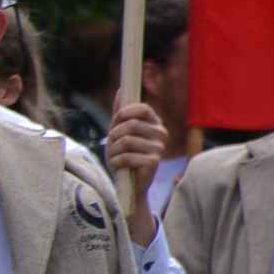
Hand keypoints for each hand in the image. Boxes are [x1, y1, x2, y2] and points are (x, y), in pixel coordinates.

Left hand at [106, 101, 166, 240]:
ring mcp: (159, 148)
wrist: (129, 183)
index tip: (115, 122)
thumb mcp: (119, 132)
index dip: (124, 113)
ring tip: (116, 157)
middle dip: (114, 136)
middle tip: (112, 145)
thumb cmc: (124, 155)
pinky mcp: (153, 162)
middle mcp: (161, 133)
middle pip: (130, 125)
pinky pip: (127, 156)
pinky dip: (117, 162)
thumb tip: (121, 90)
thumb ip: (120, 113)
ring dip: (113, 150)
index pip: (142, 108)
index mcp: (154, 123)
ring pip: (126, 141)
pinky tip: (119, 166)